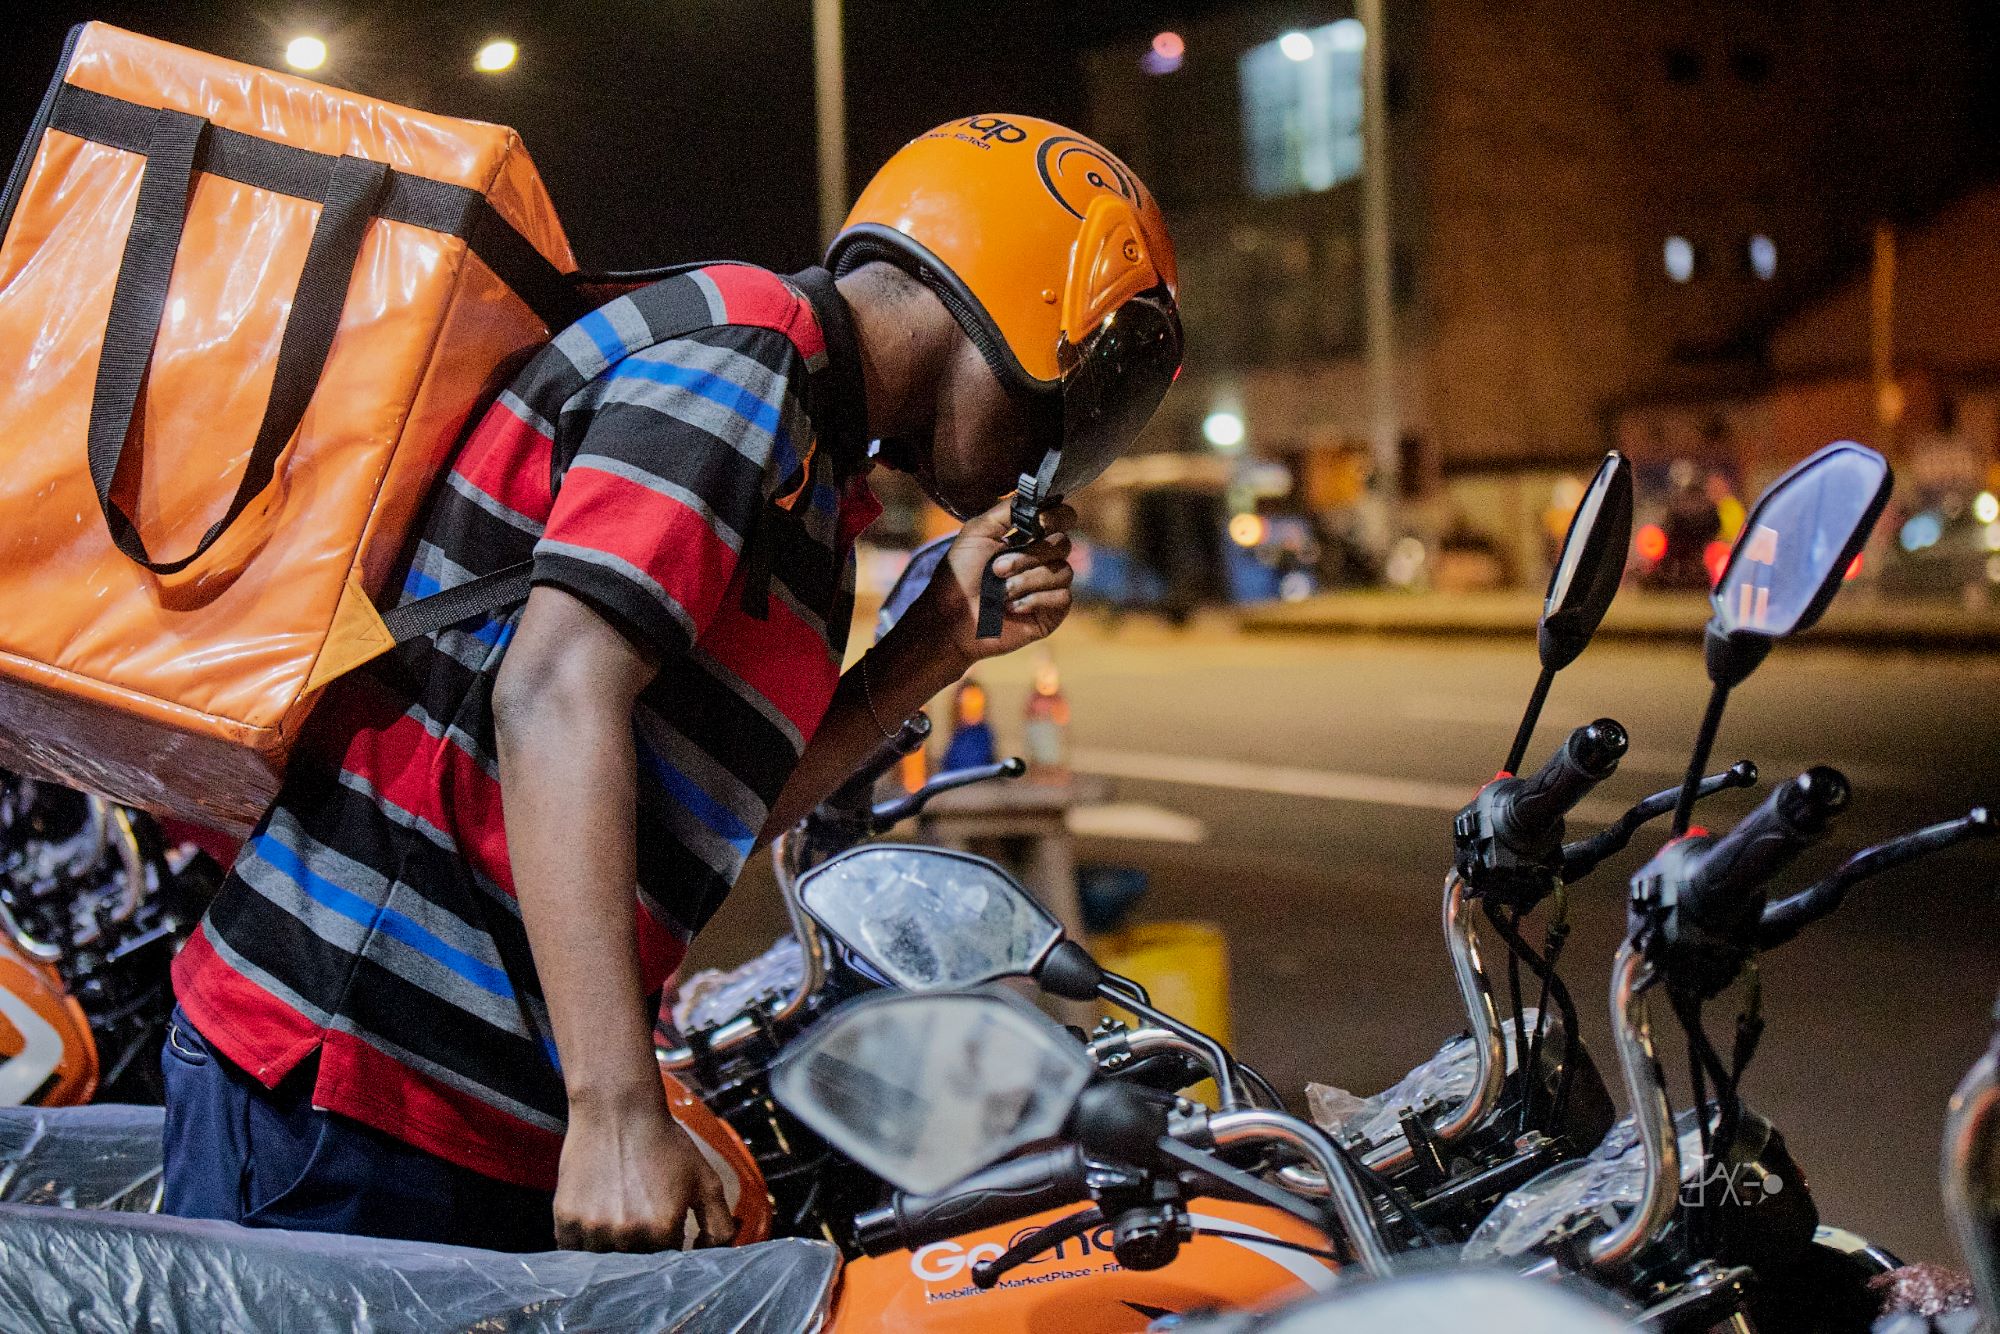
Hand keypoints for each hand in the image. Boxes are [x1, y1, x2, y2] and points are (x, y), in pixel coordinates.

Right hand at [555, 1094, 736, 1251]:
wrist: (618, 1111)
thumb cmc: (665, 1144)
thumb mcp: (706, 1180)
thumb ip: (718, 1225)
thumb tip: (707, 1258)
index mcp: (662, 1229)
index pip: (666, 1267)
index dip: (667, 1252)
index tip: (666, 1235)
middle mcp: (626, 1234)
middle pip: (633, 1267)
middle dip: (641, 1253)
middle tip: (641, 1224)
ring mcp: (592, 1228)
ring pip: (602, 1263)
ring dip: (610, 1251)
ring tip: (618, 1218)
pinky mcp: (565, 1219)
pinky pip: (573, 1251)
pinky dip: (584, 1244)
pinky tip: (596, 1219)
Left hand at [909, 498, 1076, 665]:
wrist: (951, 618)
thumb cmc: (960, 575)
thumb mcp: (978, 531)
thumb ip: (1007, 510)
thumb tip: (1036, 497)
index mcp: (1028, 537)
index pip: (1062, 518)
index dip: (1057, 517)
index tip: (1039, 523)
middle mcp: (1042, 559)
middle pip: (1063, 544)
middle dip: (1029, 556)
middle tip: (998, 569)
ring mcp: (1048, 586)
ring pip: (1063, 571)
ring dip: (1027, 580)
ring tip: (1000, 592)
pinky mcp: (1051, 612)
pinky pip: (1062, 597)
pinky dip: (1034, 600)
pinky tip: (1012, 607)